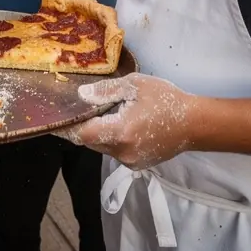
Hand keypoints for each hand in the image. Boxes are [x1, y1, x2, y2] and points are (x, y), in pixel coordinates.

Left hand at [64, 73, 197, 169]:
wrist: (194, 123)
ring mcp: (130, 162)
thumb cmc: (165, 100)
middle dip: (84, 125)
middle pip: (90, 141)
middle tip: (82, 108)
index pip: (83, 134)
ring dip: (99, 132)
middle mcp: (122, 152)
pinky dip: (111, 138)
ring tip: (105, 112)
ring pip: (102, 147)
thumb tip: (82, 95)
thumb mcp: (134, 85)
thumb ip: (105, 91)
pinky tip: (120, 123)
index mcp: (120, 132)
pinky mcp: (137, 165)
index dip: (68, 126)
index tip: (57, 117)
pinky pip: (115, 151)